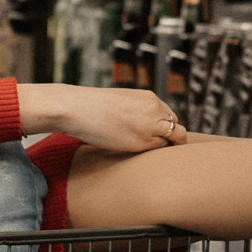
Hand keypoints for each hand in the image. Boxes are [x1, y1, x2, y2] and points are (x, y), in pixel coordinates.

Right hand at [25, 84, 187, 154]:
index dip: (164, 128)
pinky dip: (154, 153)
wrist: (76, 108)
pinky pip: (158, 150)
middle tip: (156, 148)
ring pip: (173, 140)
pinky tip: (140, 155)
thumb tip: (145, 126)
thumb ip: (138, 111)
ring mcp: (150, 125)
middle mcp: (154, 108)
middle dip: (169, 137)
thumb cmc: (92, 107)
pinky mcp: (142, 142)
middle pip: (175, 127)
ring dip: (165, 147)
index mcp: (148, 97)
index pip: (169, 115)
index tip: (156, 137)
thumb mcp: (121, 102)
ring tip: (149, 153)